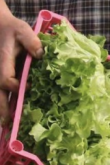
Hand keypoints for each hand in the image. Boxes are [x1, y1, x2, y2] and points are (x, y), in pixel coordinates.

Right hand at [0, 12, 42, 126]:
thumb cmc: (12, 30)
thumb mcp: (23, 30)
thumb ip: (31, 41)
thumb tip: (40, 55)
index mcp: (3, 60)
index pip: (6, 78)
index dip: (14, 85)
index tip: (28, 89)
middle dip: (2, 106)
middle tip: (7, 122)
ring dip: (0, 108)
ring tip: (4, 124)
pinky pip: (0, 90)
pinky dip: (3, 101)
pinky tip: (6, 114)